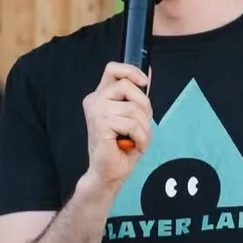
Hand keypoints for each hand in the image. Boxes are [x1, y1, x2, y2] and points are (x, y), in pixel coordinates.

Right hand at [82, 62, 151, 186]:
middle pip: (127, 86)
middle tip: (143, 124)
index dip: (130, 71)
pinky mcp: (100, 123)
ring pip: (133, 108)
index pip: (113, 69)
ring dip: (144, 128)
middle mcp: (95, 100)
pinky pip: (132, 124)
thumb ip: (136, 97)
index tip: (144, 82)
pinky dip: (141, 138)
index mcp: (101, 96)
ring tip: (138, 140)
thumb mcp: (133, 117)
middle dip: (144, 106)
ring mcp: (96, 111)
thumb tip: (148, 75)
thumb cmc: (120, 148)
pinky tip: (135, 145)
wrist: (109, 172)